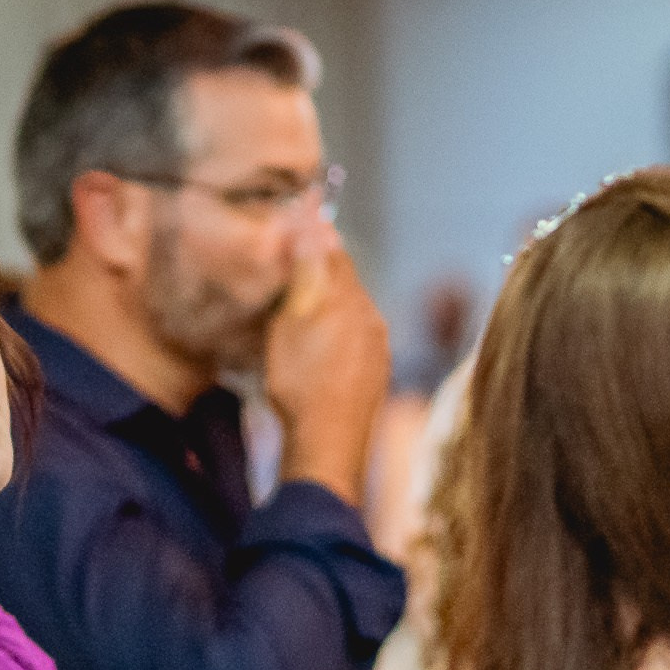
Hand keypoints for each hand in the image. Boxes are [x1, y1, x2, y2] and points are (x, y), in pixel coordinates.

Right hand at [264, 220, 389, 506]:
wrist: (329, 444)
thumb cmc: (302, 383)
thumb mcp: (291, 321)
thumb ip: (305, 273)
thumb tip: (314, 226)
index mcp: (351, 300)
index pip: (335, 254)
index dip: (316, 238)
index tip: (302, 225)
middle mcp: (373, 319)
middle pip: (347, 284)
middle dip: (324, 274)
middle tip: (297, 269)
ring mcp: (378, 349)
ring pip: (353, 314)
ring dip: (332, 308)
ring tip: (305, 315)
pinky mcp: (376, 376)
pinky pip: (358, 342)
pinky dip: (339, 337)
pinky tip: (322, 352)